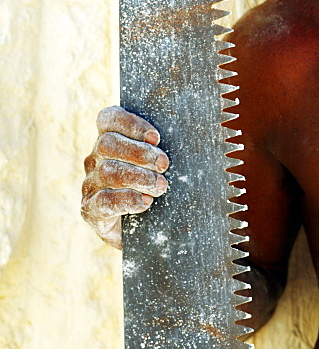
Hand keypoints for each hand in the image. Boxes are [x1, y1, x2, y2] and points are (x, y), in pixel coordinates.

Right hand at [81, 106, 169, 248]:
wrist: (148, 229)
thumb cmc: (160, 186)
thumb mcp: (164, 162)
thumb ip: (169, 145)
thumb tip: (198, 132)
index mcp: (111, 139)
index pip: (109, 119)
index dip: (131, 124)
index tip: (156, 137)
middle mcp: (96, 159)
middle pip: (107, 143)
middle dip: (140, 152)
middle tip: (163, 164)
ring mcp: (91, 184)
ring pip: (107, 171)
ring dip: (138, 177)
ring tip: (160, 186)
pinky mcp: (90, 210)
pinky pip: (104, 201)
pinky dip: (127, 200)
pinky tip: (146, 202)